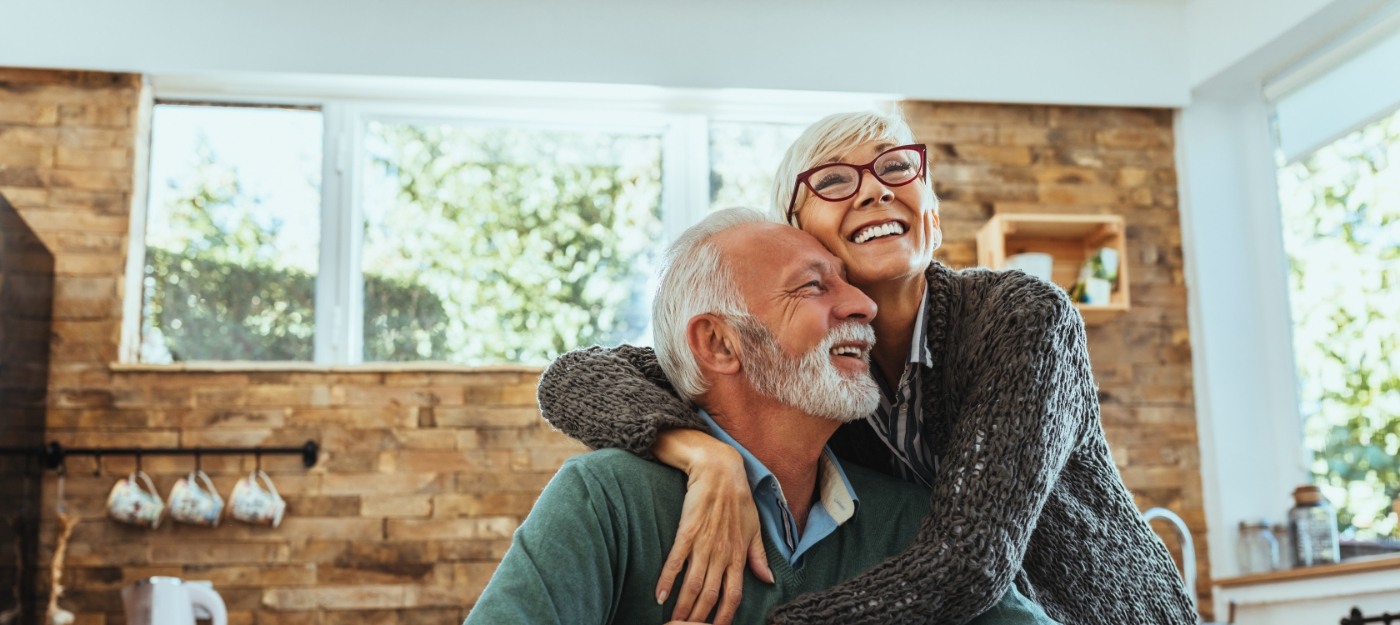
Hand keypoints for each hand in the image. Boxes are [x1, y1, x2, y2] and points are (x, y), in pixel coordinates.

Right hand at [652, 430, 772, 624]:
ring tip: (674, 621)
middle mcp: (722, 553)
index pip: (734, 595)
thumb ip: (758, 557)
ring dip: (683, 606)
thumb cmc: (738, 498)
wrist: (719, 469)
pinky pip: (676, 561)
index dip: (725, 616)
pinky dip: (667, 580)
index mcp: (739, 554)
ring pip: (693, 584)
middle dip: (699, 617)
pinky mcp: (687, 531)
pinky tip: (659, 596)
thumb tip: (768, 580)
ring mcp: (704, 543)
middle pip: (710, 595)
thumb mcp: (754, 528)